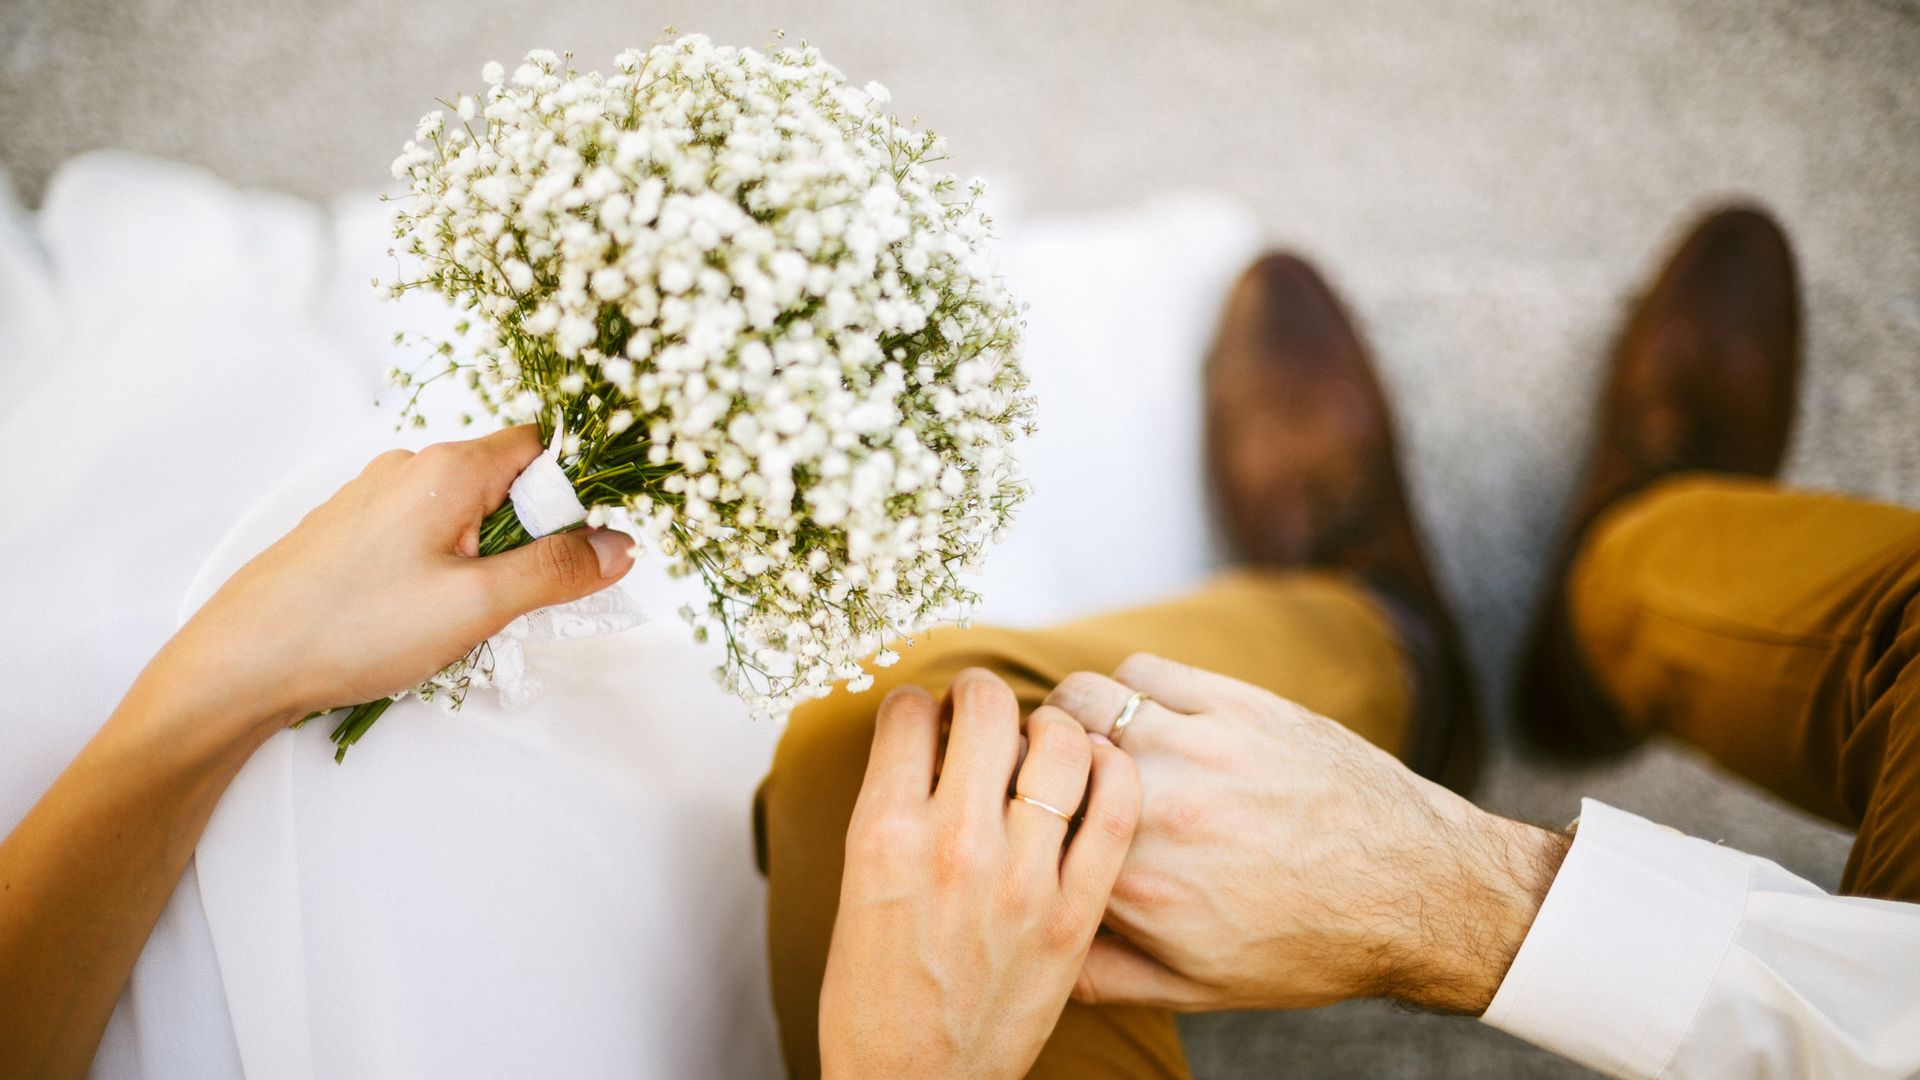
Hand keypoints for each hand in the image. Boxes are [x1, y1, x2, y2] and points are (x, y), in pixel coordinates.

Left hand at [159, 425, 634, 727]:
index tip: (582, 549)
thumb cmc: (355, 628)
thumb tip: (620, 545)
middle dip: (530, 539)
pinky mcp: (351, 532)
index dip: (576, 493)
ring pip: (466, 515)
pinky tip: (420, 621)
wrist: (241, 663)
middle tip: (518, 602)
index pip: (542, 446)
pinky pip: (425, 536)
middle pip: (506, 482)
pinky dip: (445, 572)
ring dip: (486, 563)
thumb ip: (556, 572)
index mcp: (448, 469)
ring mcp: (375, 498)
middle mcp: (411, 468)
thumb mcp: (476, 606)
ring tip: (463, 622)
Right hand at [819, 670, 1141, 1079]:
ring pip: (1060, 743)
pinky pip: (1115, 809)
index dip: (922, 703)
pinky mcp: (1075, 914)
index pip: (907, 713)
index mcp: (883, 833)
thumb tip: (931, 745)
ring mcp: (1021, 878)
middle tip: (986, 710)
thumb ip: (891, 810)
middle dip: (984, 693)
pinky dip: (1113, 771)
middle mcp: (952, 844)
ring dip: (1052, 723)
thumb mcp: (856, 889)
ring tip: (1044, 740)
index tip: (931, 717)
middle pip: (986, 707)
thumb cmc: (875, 994)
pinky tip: (1098, 771)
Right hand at [1044, 654, 1569, 1015]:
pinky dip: (1130, 690)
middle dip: (1026, 762)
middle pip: (1036, 753)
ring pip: (1080, 699)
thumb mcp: (1199, 989)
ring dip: (1071, 719)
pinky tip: (1149, 719)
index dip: (1001, 816)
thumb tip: (1035, 953)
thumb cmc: (1311, 946)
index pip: (1022, 826)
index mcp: (1137, 885)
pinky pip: (1143, 672)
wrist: (1420, 892)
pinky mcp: (1237, 704)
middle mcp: (1157, 808)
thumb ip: (1103, 973)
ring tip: (1092, 743)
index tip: (1002, 816)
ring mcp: (1198, 747)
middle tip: (1042, 776)